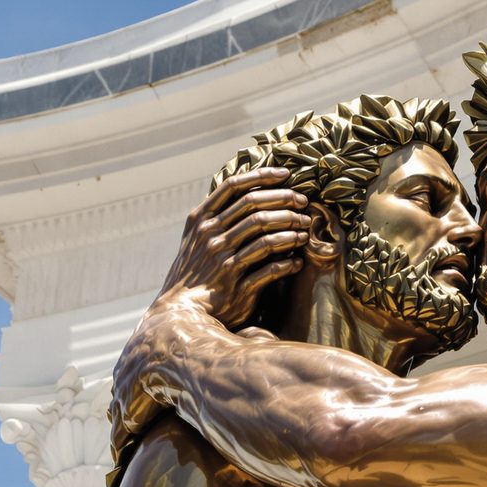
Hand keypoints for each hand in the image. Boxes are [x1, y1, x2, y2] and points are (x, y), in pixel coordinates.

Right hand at [158, 165, 310, 330]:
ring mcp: (223, 260)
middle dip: (284, 201)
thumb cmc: (194, 273)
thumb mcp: (196, 238)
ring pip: (265, 235)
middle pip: (254, 207)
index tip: (286, 175)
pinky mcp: (236, 285)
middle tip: (303, 203)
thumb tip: (245, 193)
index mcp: (201, 219)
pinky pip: (270, 269)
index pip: (233, 186)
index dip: (262, 176)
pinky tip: (298, 261)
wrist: (182, 312)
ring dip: (290, 230)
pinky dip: (287, 263)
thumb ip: (216, 216)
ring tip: (305, 230)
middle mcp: (211, 236)